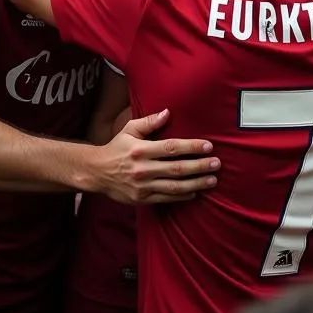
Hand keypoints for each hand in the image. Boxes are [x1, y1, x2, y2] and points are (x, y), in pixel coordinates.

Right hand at [94, 109, 219, 203]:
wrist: (96, 172)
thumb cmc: (117, 147)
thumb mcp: (129, 130)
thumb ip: (149, 122)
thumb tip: (168, 112)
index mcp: (141, 149)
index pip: (171, 148)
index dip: (192, 147)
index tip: (208, 146)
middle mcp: (142, 169)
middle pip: (177, 168)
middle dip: (199, 166)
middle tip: (217, 164)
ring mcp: (142, 186)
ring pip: (174, 187)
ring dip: (196, 184)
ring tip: (212, 180)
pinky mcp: (141, 199)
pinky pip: (166, 198)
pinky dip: (182, 197)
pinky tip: (195, 192)